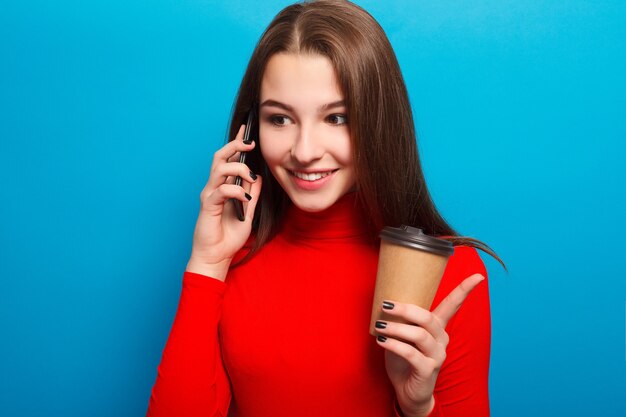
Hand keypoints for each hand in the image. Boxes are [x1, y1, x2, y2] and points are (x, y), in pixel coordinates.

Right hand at [186, 125, 261, 280]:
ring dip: (238, 168)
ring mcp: (210, 195)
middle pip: (220, 157)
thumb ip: (252, 194)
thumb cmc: (229, 236)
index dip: (236, 143)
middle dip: (234, 146)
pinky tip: (246, 198)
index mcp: (223, 187)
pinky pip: (222, 190)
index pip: (228, 160)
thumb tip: (259, 177)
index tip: (245, 128)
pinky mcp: (208, 206)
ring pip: (220, 169)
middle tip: (250, 142)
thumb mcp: (248, 212)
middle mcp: (214, 187)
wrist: (216, 256)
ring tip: (251, 175)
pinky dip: (236, 190)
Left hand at [375, 273, 485, 416]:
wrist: (408, 391)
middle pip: (428, 318)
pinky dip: (394, 345)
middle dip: (406, 309)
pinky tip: (382, 341)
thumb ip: (401, 320)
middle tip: (386, 305)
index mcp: (437, 328)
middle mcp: (441, 339)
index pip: (453, 305)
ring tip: (380, 326)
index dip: (465, 290)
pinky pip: (411, 353)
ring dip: (396, 328)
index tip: (479, 275)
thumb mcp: (402, 336)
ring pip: (419, 334)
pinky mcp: (428, 369)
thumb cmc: (404, 359)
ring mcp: (437, 355)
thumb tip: (385, 301)